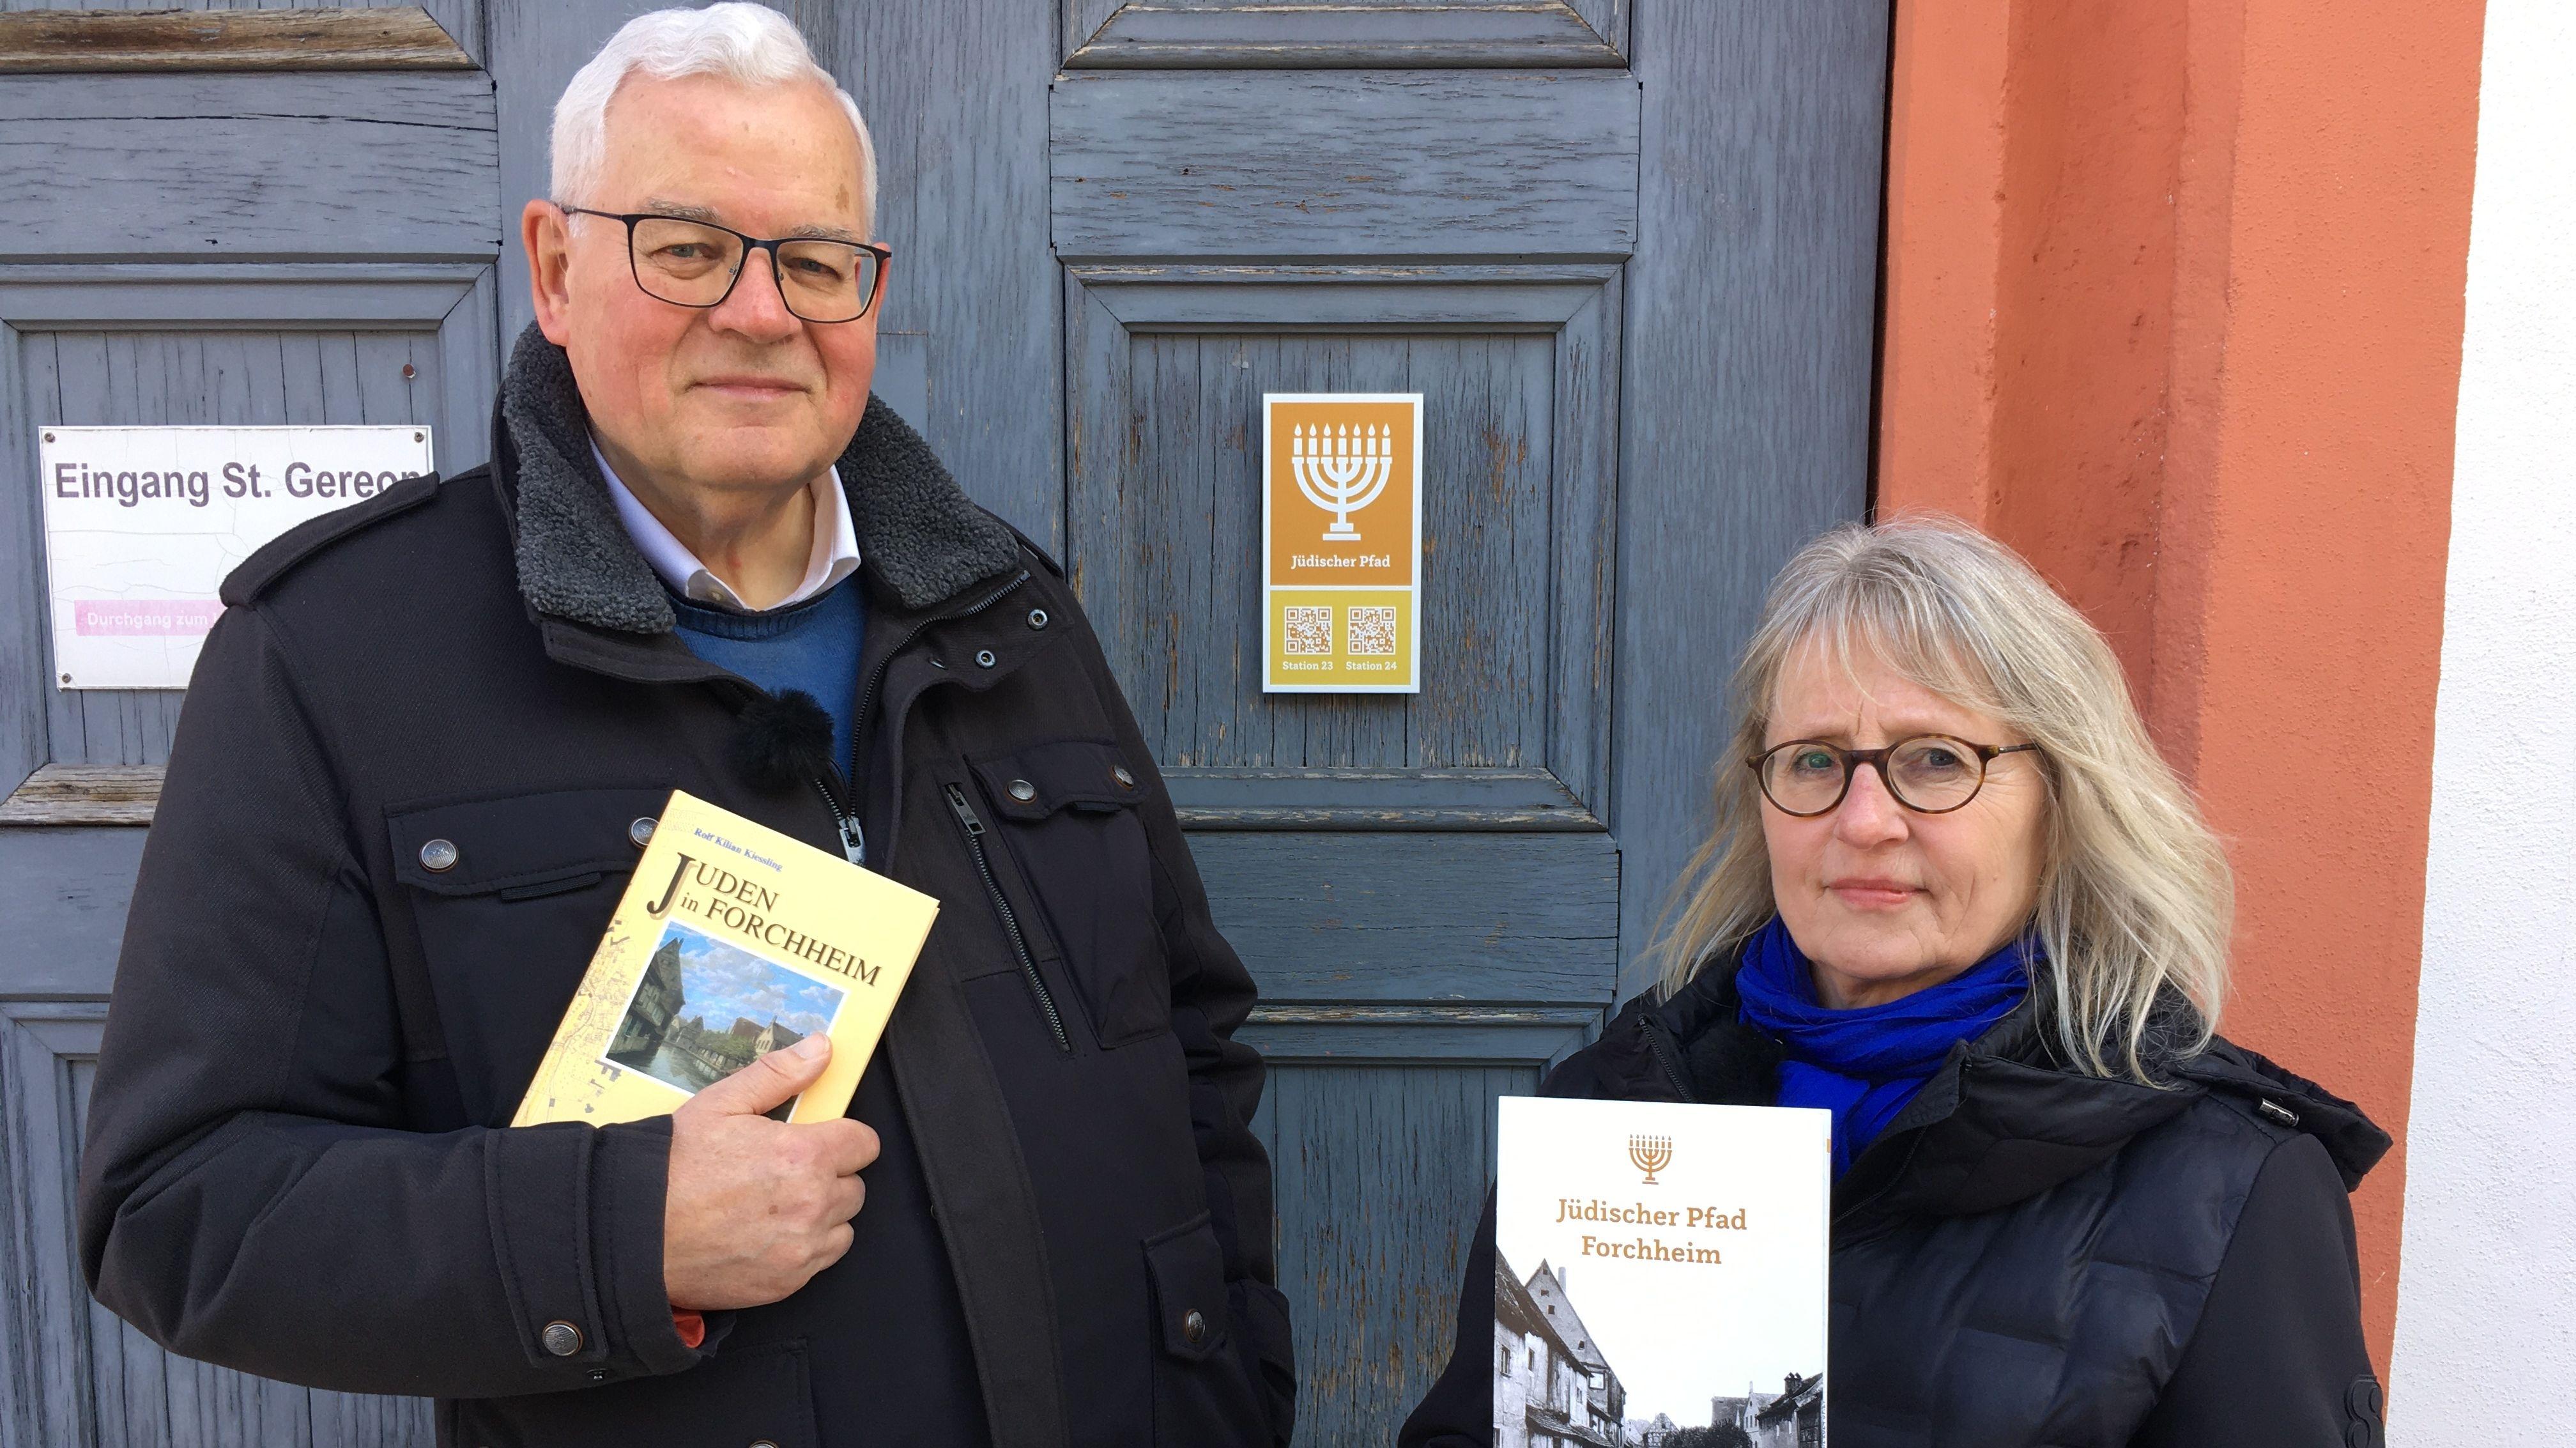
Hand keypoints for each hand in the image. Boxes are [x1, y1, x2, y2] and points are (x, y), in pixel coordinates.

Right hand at [662, 1034, 877, 1309]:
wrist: (633, 1234)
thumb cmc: (672, 1167)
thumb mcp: (721, 1103)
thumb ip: (780, 1075)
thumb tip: (821, 1049)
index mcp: (803, 1155)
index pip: (865, 1144)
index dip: (844, 1138)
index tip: (821, 1140)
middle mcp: (812, 1204)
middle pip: (855, 1187)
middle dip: (829, 1176)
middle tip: (786, 1172)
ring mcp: (801, 1249)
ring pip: (843, 1226)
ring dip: (822, 1215)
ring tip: (777, 1205)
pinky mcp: (786, 1283)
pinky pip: (820, 1261)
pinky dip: (803, 1249)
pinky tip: (767, 1235)